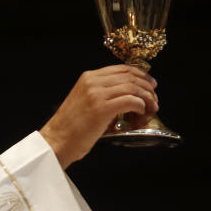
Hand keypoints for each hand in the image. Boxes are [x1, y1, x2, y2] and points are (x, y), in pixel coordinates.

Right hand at [40, 65, 158, 168]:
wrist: (56, 141)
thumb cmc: (70, 128)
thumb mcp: (85, 102)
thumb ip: (103, 94)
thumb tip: (129, 97)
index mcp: (88, 78)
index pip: (122, 69)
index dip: (141, 75)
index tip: (150, 84)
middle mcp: (93, 82)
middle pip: (130, 76)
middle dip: (147, 87)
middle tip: (154, 99)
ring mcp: (96, 94)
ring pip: (133, 88)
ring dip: (146, 99)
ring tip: (149, 110)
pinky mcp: (101, 108)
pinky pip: (131, 101)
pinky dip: (140, 107)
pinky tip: (139, 115)